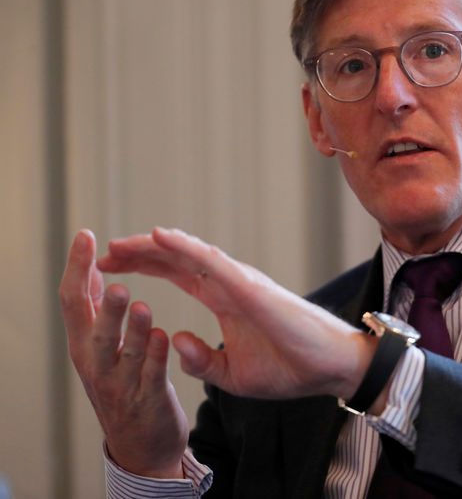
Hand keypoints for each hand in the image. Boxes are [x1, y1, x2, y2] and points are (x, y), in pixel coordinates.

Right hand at [59, 230, 187, 477]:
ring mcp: (121, 383)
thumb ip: (97, 311)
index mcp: (84, 344)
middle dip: (101, 303)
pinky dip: (157, 358)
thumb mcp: (101, 347)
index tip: (86, 235)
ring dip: (133, 330)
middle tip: (113, 279)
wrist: (141, 445)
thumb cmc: (121, 383)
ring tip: (142, 306)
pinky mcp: (148, 400)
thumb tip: (90, 268)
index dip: (78, 268)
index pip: (75, 301)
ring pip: (125, 353)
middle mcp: (95, 363)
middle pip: (93, 329)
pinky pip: (153, 377)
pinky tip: (166, 338)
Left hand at [95, 227, 376, 401]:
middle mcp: (230, 283)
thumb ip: (201, 360)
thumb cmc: (290, 367)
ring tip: (118, 244)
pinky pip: (211, 262)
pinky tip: (158, 237)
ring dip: (152, 247)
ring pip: (189, 254)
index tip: (110, 267)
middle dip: (139, 254)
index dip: (144, 267)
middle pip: (176, 260)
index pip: (177, 275)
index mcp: (225, 300)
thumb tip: (177, 341)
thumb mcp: (233, 373)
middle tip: (103, 253)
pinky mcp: (251, 287)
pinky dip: (183, 247)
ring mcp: (240, 282)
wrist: (329, 368)